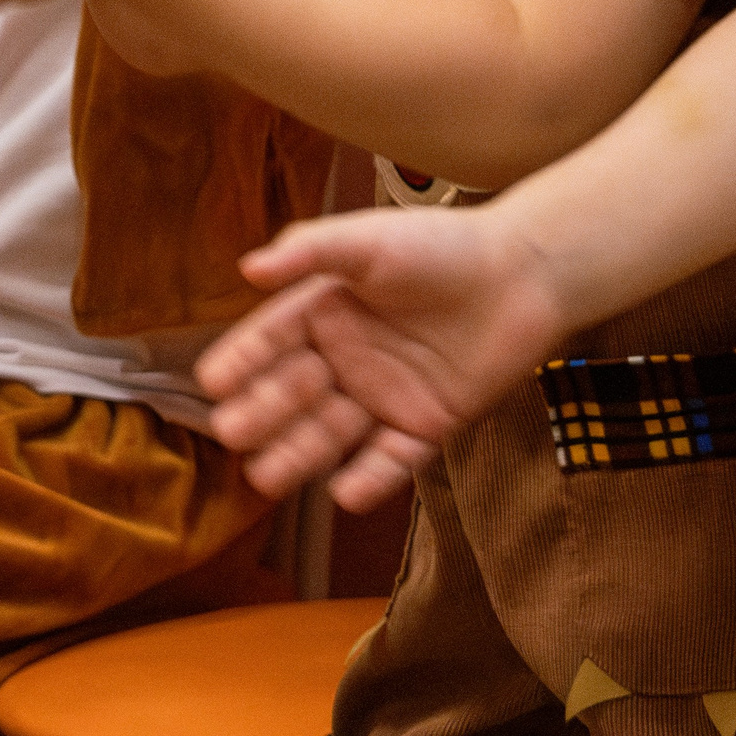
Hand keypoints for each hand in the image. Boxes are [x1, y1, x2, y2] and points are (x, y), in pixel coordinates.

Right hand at [194, 208, 570, 510]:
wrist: (525, 274)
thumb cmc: (441, 245)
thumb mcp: (367, 240)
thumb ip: (308, 252)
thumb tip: (248, 269)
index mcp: (324, 311)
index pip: (271, 340)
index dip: (242, 360)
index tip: (211, 383)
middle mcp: (347, 357)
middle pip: (294, 392)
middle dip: (262, 414)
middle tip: (230, 436)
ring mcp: (385, 394)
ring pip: (332, 432)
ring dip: (298, 456)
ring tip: (264, 479)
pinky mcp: (428, 424)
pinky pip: (394, 459)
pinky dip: (371, 478)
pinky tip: (343, 495)